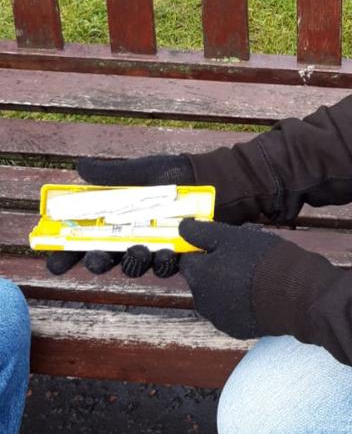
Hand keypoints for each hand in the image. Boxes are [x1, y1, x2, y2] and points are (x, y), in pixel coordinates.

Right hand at [46, 138, 281, 276]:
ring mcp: (154, 246)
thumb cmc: (176, 174)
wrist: (214, 180)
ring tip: (139, 251)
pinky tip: (167, 254)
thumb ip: (112, 175)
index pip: (84, 240)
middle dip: (98, 262)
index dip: (67, 255)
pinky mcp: (179, 252)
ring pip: (135, 266)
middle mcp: (132, 236)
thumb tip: (80, 167)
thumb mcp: (142, 171)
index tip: (55, 264)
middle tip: (98, 259)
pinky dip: (165, 262)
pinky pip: (167, 265)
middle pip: (106, 259)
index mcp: (116, 218)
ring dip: (133, 263)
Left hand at [178, 219, 282, 338]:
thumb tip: (182, 228)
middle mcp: (202, 300)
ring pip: (216, 298)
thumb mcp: (232, 236)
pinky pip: (232, 314)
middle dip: (214, 271)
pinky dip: (240, 306)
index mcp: (198, 274)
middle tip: (241, 261)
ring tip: (253, 280)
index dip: (202, 250)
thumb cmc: (264, 260)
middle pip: (201, 281)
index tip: (219, 246)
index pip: (187, 259)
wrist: (295, 294)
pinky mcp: (237, 330)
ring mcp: (219, 318)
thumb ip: (203, 232)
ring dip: (226, 289)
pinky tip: (258, 297)